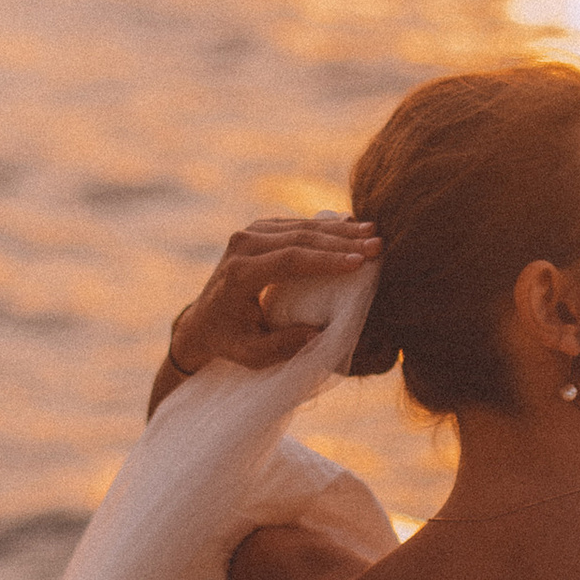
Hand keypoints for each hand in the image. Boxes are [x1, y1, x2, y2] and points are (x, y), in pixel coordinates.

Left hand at [165, 214, 380, 379]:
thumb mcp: (252, 355)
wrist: (201, 320)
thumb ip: (283, 347)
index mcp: (239, 275)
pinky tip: (353, 227)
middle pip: (298, 238)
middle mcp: (242, 246)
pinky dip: (326, 227)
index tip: (359, 264)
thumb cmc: (230, 342)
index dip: (325, 261)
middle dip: (342, 242)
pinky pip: (297, 224)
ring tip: (373, 234)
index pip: (288, 260)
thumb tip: (319, 332)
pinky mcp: (258, 229)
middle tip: (378, 246)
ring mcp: (249, 233)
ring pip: (301, 226)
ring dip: (340, 231)